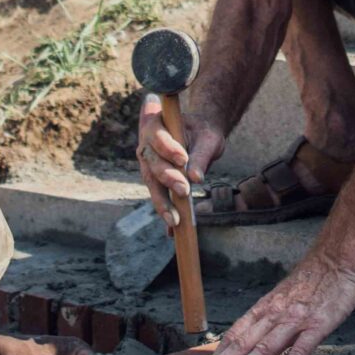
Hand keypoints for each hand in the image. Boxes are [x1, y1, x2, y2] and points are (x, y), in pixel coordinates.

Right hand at [138, 94, 223, 226]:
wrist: (199, 135)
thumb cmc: (203, 132)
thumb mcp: (208, 138)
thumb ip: (201, 154)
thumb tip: (196, 177)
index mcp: (156, 125)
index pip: (158, 137)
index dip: (168, 148)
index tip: (183, 159)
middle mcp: (146, 145)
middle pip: (153, 163)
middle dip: (168, 178)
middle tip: (184, 190)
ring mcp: (148, 164)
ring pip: (152, 183)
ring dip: (163, 202)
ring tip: (175, 220)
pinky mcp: (154, 180)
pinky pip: (158, 196)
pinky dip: (165, 212)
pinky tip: (172, 229)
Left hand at [194, 255, 354, 354]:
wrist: (338, 258)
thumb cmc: (314, 277)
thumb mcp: (284, 294)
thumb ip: (271, 315)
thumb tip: (256, 334)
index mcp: (265, 307)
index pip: (234, 334)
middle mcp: (274, 314)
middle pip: (241, 344)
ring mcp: (294, 321)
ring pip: (262, 350)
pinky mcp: (316, 327)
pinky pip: (297, 354)